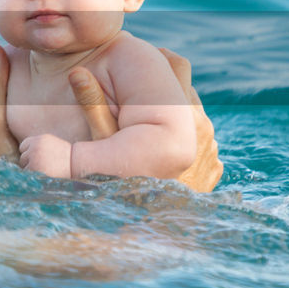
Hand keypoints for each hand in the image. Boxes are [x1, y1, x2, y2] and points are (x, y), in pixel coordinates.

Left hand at [19, 133, 72, 178]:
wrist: (76, 163)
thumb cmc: (65, 155)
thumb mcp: (51, 144)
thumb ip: (37, 145)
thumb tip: (22, 153)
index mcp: (39, 139)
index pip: (23, 146)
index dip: (29, 153)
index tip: (37, 158)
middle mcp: (34, 147)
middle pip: (22, 157)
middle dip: (30, 162)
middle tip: (43, 166)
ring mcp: (34, 158)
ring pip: (24, 166)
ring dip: (31, 170)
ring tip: (45, 170)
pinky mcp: (35, 169)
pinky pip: (28, 174)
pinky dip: (34, 176)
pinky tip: (44, 175)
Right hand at [65, 51, 221, 190]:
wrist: (156, 229)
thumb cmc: (125, 184)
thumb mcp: (103, 142)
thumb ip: (93, 107)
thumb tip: (77, 72)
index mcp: (182, 112)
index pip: (175, 64)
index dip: (156, 58)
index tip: (139, 57)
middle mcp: (202, 126)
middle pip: (186, 88)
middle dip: (166, 83)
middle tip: (142, 82)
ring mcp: (210, 148)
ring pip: (193, 115)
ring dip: (174, 113)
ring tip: (148, 116)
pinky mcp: (211, 169)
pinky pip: (201, 142)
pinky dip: (183, 139)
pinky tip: (162, 145)